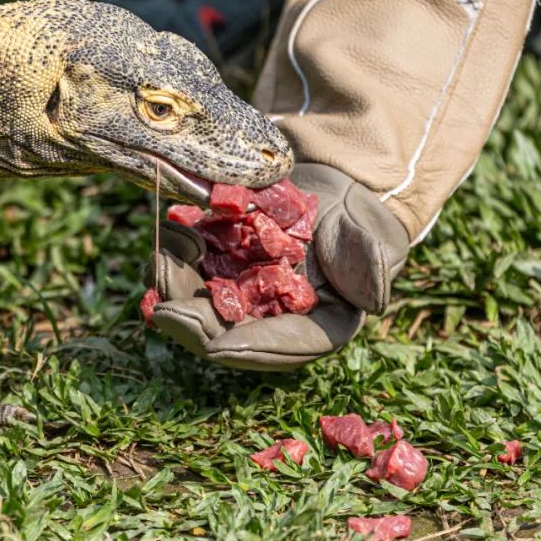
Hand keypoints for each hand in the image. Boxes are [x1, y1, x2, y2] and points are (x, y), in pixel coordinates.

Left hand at [145, 164, 408, 369]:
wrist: (333, 192)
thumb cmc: (358, 225)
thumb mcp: (375, 244)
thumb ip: (373, 268)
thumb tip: (375, 301)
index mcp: (310, 329)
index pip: (279, 346)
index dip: (248, 348)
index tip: (216, 346)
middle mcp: (266, 322)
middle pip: (222, 336)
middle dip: (192, 322)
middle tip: (165, 306)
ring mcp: (236, 297)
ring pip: (194, 308)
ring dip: (174, 286)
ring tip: (166, 252)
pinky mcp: (214, 270)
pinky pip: (184, 275)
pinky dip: (172, 259)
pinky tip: (171, 233)